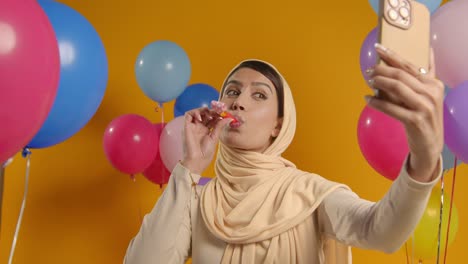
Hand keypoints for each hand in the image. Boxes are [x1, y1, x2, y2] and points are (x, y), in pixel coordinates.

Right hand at [181, 107, 232, 173]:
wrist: (197, 161)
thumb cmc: (205, 153)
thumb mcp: (214, 137)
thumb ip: (219, 126)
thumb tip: (229, 118)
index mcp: (205, 130)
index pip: (211, 118)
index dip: (217, 114)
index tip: (224, 113)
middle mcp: (198, 127)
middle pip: (204, 114)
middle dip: (211, 111)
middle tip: (218, 112)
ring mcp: (192, 126)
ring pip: (196, 112)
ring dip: (203, 110)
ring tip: (209, 114)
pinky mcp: (186, 127)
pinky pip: (187, 115)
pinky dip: (194, 113)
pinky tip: (200, 118)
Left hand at [366, 44, 443, 181]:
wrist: (430, 146)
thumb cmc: (424, 117)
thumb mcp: (428, 95)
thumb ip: (426, 75)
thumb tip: (429, 49)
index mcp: (434, 83)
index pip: (410, 65)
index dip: (392, 55)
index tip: (378, 47)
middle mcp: (432, 93)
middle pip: (401, 75)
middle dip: (382, 70)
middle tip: (368, 70)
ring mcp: (425, 107)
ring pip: (397, 88)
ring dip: (379, 83)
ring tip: (369, 81)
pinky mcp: (415, 121)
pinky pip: (391, 108)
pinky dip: (377, 103)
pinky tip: (367, 99)